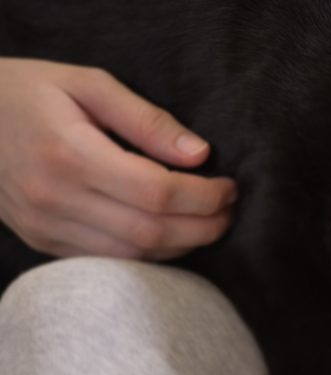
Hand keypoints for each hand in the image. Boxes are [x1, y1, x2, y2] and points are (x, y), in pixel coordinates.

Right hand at [0, 58, 236, 260]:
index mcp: (69, 153)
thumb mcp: (88, 84)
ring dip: (182, 247)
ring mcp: (45, 226)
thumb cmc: (30, 92)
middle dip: (204, 227)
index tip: (230, 187)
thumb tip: (200, 154)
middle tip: (229, 211)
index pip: (156, 192)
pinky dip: (148, 256)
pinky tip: (171, 236)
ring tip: (208, 224)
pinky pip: (108, 263)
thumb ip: (146, 119)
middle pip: (150, 233)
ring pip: (133, 258)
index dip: (204, 196)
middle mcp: (54, 197)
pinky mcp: (42, 242)